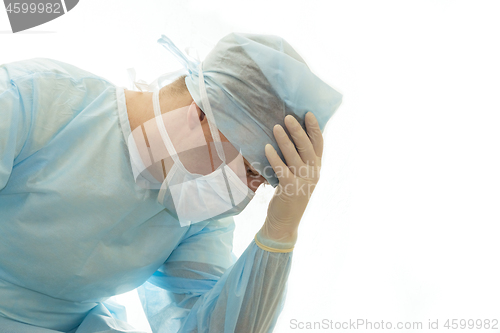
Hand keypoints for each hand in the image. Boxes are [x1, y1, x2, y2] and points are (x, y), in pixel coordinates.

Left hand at [257, 112, 322, 248]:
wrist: (284, 223)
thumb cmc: (288, 195)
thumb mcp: (297, 176)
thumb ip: (296, 160)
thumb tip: (287, 138)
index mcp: (316, 169)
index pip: (319, 145)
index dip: (315, 128)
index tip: (308, 113)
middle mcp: (313, 174)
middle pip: (307, 148)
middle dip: (299, 131)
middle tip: (288, 117)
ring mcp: (303, 182)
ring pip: (295, 156)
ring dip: (285, 140)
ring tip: (276, 126)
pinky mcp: (291, 189)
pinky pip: (282, 169)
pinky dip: (274, 157)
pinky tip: (267, 147)